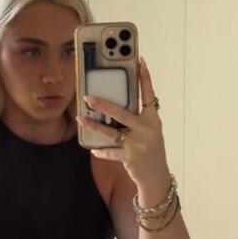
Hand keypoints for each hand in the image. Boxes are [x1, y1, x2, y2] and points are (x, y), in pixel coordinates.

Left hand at [77, 57, 168, 187]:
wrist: (156, 176)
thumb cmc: (152, 150)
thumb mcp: (150, 131)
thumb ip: (138, 119)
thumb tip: (116, 107)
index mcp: (153, 120)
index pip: (148, 95)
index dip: (145, 78)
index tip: (140, 62)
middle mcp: (146, 129)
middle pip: (122, 113)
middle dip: (104, 104)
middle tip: (88, 98)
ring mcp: (137, 144)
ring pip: (110, 132)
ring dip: (93, 125)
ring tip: (81, 119)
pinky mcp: (128, 157)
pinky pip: (109, 151)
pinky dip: (101, 150)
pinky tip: (94, 149)